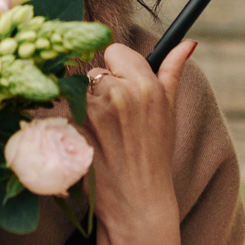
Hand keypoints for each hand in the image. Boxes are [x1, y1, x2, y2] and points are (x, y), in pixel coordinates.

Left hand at [81, 39, 195, 244]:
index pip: (115, 51)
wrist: (137, 202)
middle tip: (108, 119)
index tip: (119, 90)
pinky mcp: (69, 130)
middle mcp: (118, 93)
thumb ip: (173, 71)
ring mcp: (91, 113)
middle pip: (91, 69)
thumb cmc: (154, 156)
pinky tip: (78, 140)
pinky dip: (61, 123)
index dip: (115, 70)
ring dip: (78, 105)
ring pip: (72, 89)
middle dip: (96, 88)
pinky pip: (56, 111)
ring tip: (96, 133)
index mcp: (145, 85)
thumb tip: (188, 42)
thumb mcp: (169, 111)